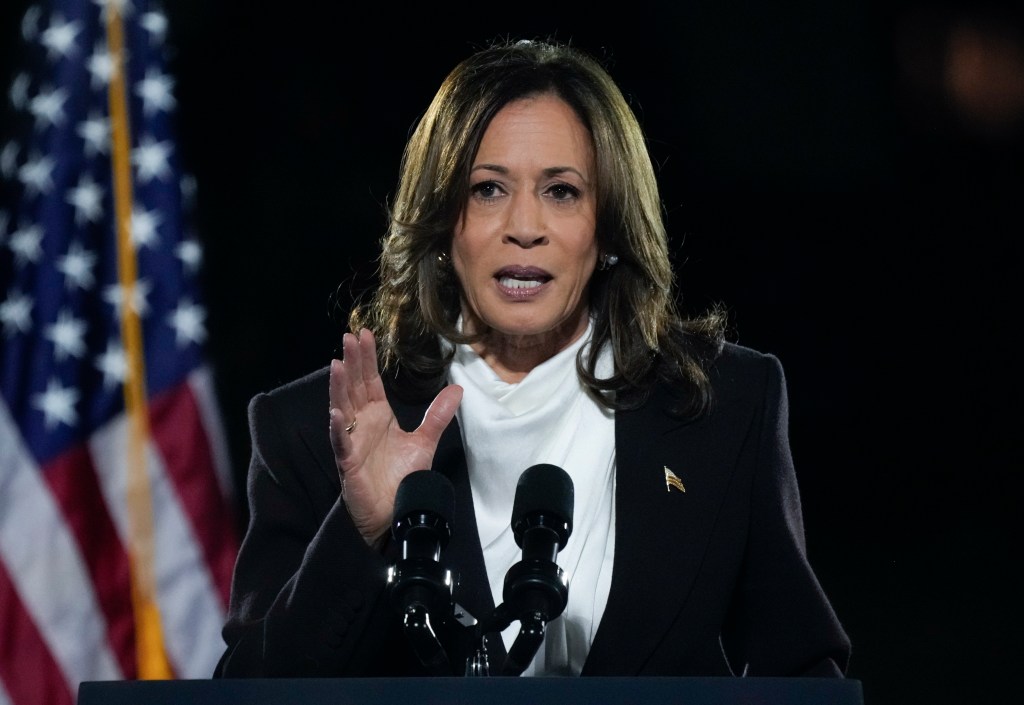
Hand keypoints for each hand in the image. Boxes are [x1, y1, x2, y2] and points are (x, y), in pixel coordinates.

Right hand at [328, 328, 462, 546]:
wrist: (398, 513)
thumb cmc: (403, 478)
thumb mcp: (425, 441)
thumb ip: (437, 415)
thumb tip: (458, 389)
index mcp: (377, 416)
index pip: (369, 381)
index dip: (366, 359)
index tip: (364, 334)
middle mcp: (362, 424)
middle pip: (354, 388)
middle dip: (352, 363)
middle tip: (349, 336)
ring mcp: (352, 442)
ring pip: (342, 409)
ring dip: (339, 388)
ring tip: (337, 365)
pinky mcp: (348, 464)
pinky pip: (342, 444)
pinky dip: (339, 429)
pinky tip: (337, 413)